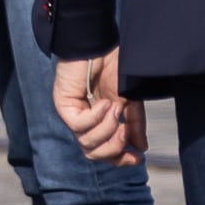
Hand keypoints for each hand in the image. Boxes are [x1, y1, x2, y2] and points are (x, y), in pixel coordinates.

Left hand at [52, 51, 143, 165]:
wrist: (100, 44)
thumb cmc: (114, 66)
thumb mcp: (130, 99)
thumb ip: (134, 123)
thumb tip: (141, 147)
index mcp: (100, 121)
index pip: (105, 151)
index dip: (120, 159)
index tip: (138, 158)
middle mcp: (84, 122)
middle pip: (94, 154)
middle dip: (113, 147)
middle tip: (124, 130)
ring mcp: (73, 115)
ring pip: (86, 143)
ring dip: (107, 129)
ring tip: (115, 108)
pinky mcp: (63, 106)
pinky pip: (79, 126)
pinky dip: (96, 117)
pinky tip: (105, 103)